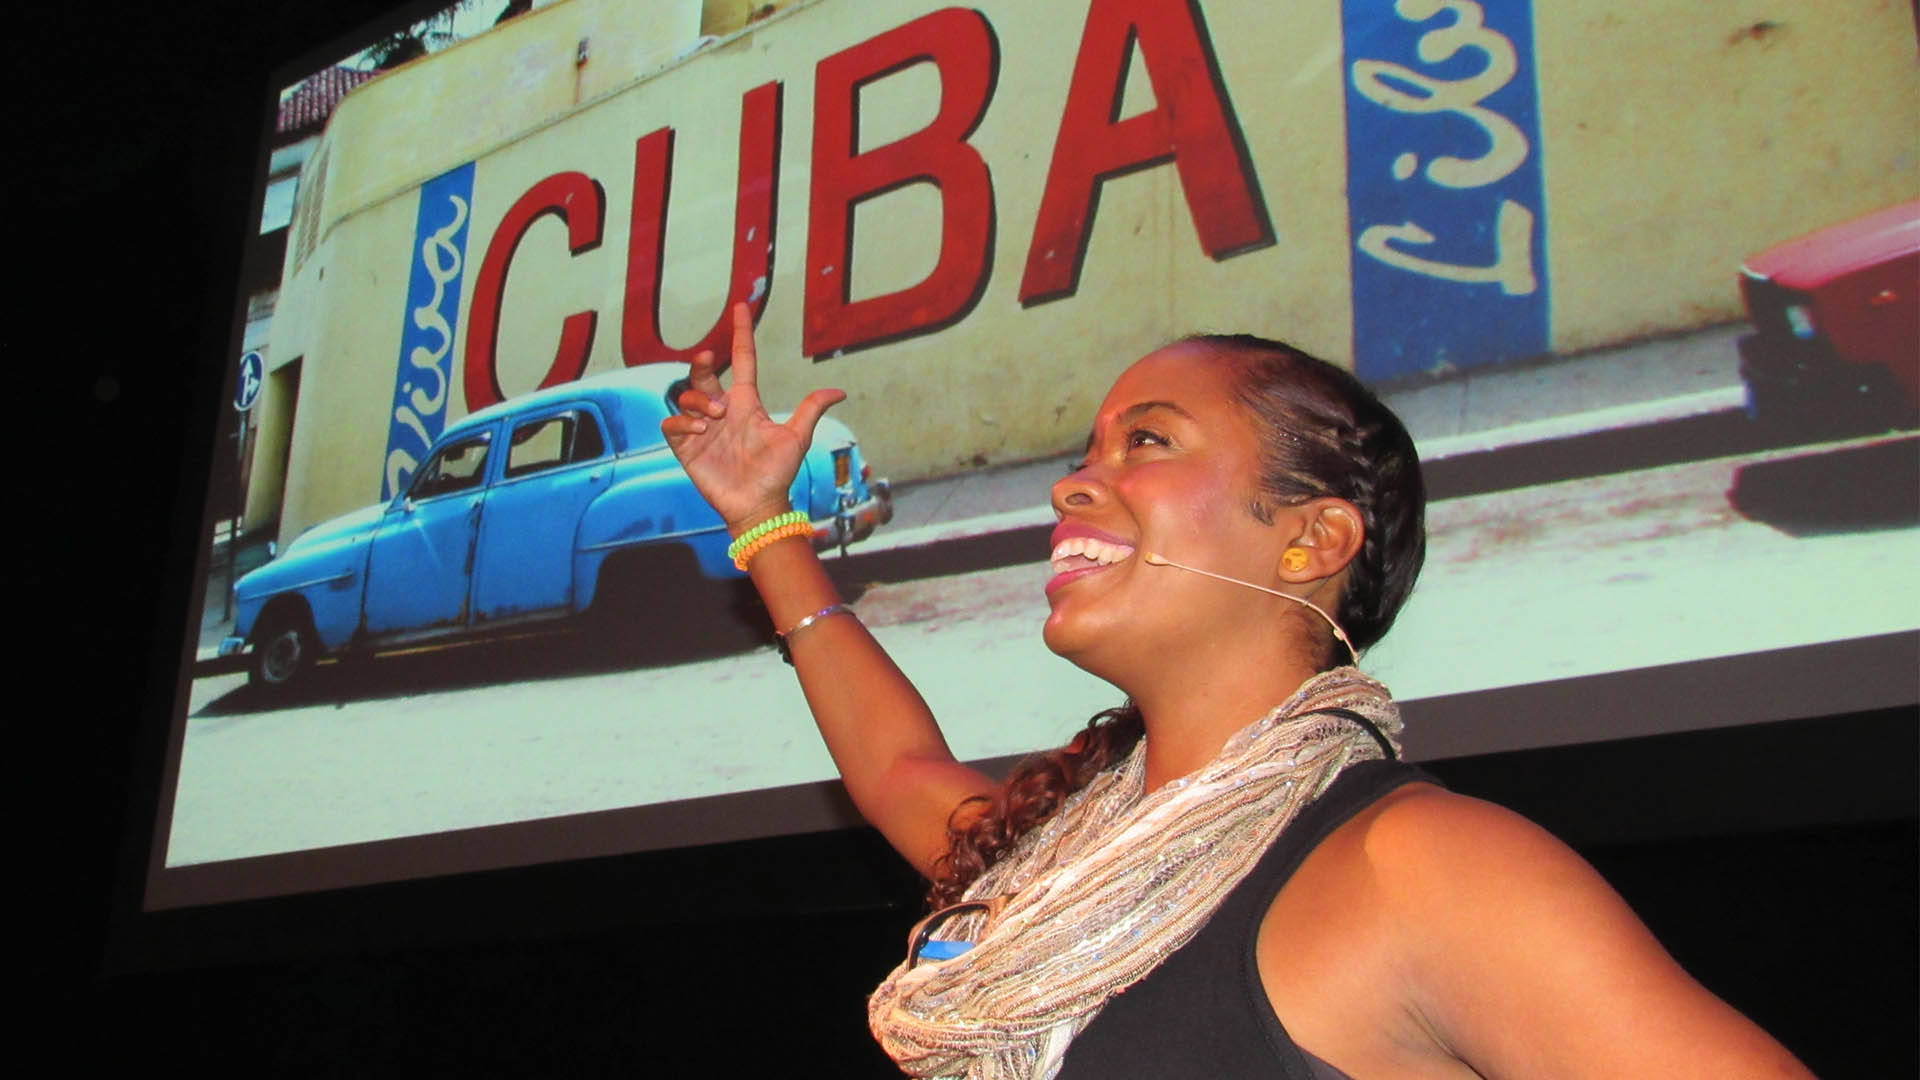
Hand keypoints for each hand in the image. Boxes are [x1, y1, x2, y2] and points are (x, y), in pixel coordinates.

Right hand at [661, 302, 846, 532]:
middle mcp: (721, 410)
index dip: (741, 333)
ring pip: (685, 396)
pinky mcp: (686, 448)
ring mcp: (701, 428)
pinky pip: (671, 424)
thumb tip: (839, 391)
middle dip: (702, 365)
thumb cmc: (776, 472)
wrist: (757, 505)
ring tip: (714, 419)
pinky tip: (698, 432)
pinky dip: (681, 424)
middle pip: (704, 373)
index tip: (741, 306)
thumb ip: (810, 410)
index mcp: (746, 403)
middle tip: (712, 371)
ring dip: (697, 400)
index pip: (743, 359)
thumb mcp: (796, 438)